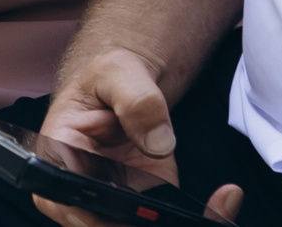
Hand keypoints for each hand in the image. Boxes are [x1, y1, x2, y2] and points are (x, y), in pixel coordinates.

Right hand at [33, 48, 241, 225]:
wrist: (124, 85)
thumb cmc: (107, 78)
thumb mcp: (118, 71)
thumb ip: (137, 101)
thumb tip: (159, 143)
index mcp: (57, 157)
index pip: (66, 200)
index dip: (96, 211)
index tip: (135, 198)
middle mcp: (79, 191)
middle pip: (102, 225)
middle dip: (141, 219)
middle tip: (172, 198)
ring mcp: (112, 204)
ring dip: (167, 221)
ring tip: (217, 205)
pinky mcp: (142, 206)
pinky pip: (160, 224)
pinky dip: (199, 218)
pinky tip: (224, 202)